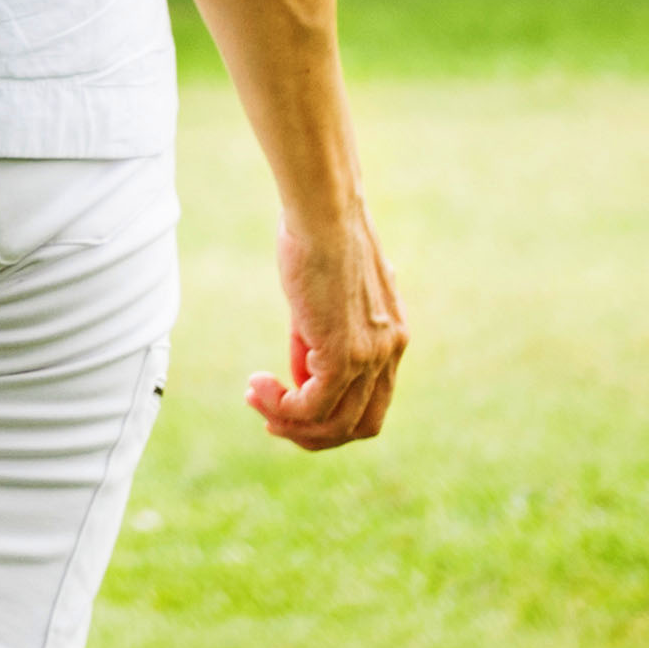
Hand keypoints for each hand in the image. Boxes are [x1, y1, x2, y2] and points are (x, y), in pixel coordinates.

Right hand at [246, 190, 404, 449]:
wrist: (323, 214)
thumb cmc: (318, 239)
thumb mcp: (325, 297)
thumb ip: (319, 339)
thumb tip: (302, 376)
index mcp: (392, 337)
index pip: (371, 402)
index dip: (332, 415)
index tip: (290, 400)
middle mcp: (389, 353)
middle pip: (360, 426)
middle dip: (313, 433)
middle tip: (272, 421)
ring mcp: (369, 357)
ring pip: (335, 424)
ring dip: (290, 423)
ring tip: (256, 398)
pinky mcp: (343, 355)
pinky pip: (313, 407)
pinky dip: (282, 409)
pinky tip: (258, 387)